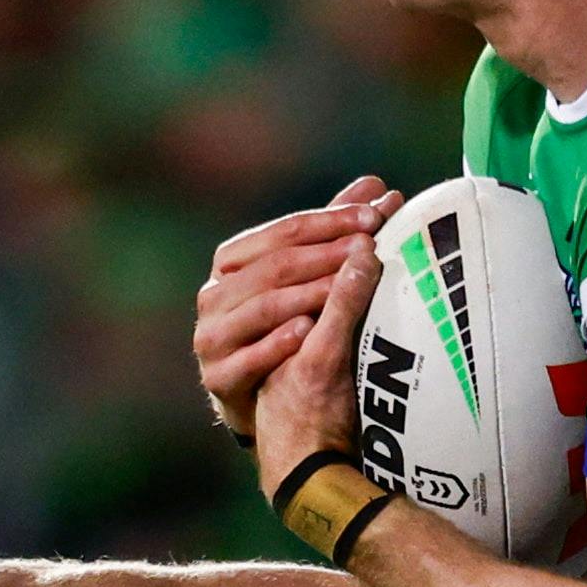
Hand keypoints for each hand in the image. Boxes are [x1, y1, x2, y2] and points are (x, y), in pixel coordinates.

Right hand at [194, 181, 398, 449]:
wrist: (260, 401)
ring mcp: (212, 335)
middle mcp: (214, 293)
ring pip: (262, 308)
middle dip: (326, 255)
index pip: (284, 231)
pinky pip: (248, 356)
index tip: (375, 216)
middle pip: (275, 267)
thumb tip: (375, 184)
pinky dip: (278, 342)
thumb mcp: (305, 277)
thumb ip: (333, 233)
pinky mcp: (217, 376)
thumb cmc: (285, 326)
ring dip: (307, 295)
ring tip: (345, 286)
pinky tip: (307, 331)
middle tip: (369, 247)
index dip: (330, 221)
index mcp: (231, 261)